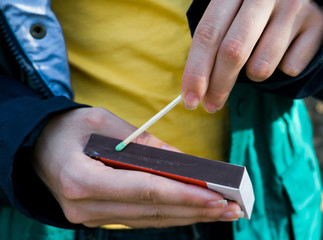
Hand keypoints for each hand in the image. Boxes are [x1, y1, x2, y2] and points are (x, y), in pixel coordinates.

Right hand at [32, 107, 241, 227]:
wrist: (34, 147)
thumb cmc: (66, 128)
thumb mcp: (102, 122)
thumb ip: (143, 143)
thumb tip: (184, 160)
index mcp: (83, 179)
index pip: (145, 191)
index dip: (184, 195)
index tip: (217, 197)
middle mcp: (86, 206)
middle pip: (152, 212)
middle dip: (195, 210)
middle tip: (231, 209)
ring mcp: (91, 217)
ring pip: (149, 220)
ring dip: (187, 215)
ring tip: (221, 212)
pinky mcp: (98, 217)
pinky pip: (140, 218)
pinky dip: (168, 214)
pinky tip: (191, 211)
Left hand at [181, 0, 322, 112]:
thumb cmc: (254, 13)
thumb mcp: (230, 14)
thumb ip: (213, 42)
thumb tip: (194, 90)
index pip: (208, 33)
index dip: (196, 70)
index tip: (190, 99)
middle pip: (233, 51)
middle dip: (218, 86)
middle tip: (211, 106)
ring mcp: (294, 6)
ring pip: (261, 66)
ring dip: (254, 75)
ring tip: (258, 60)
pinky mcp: (319, 23)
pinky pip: (290, 68)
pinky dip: (281, 69)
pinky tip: (285, 51)